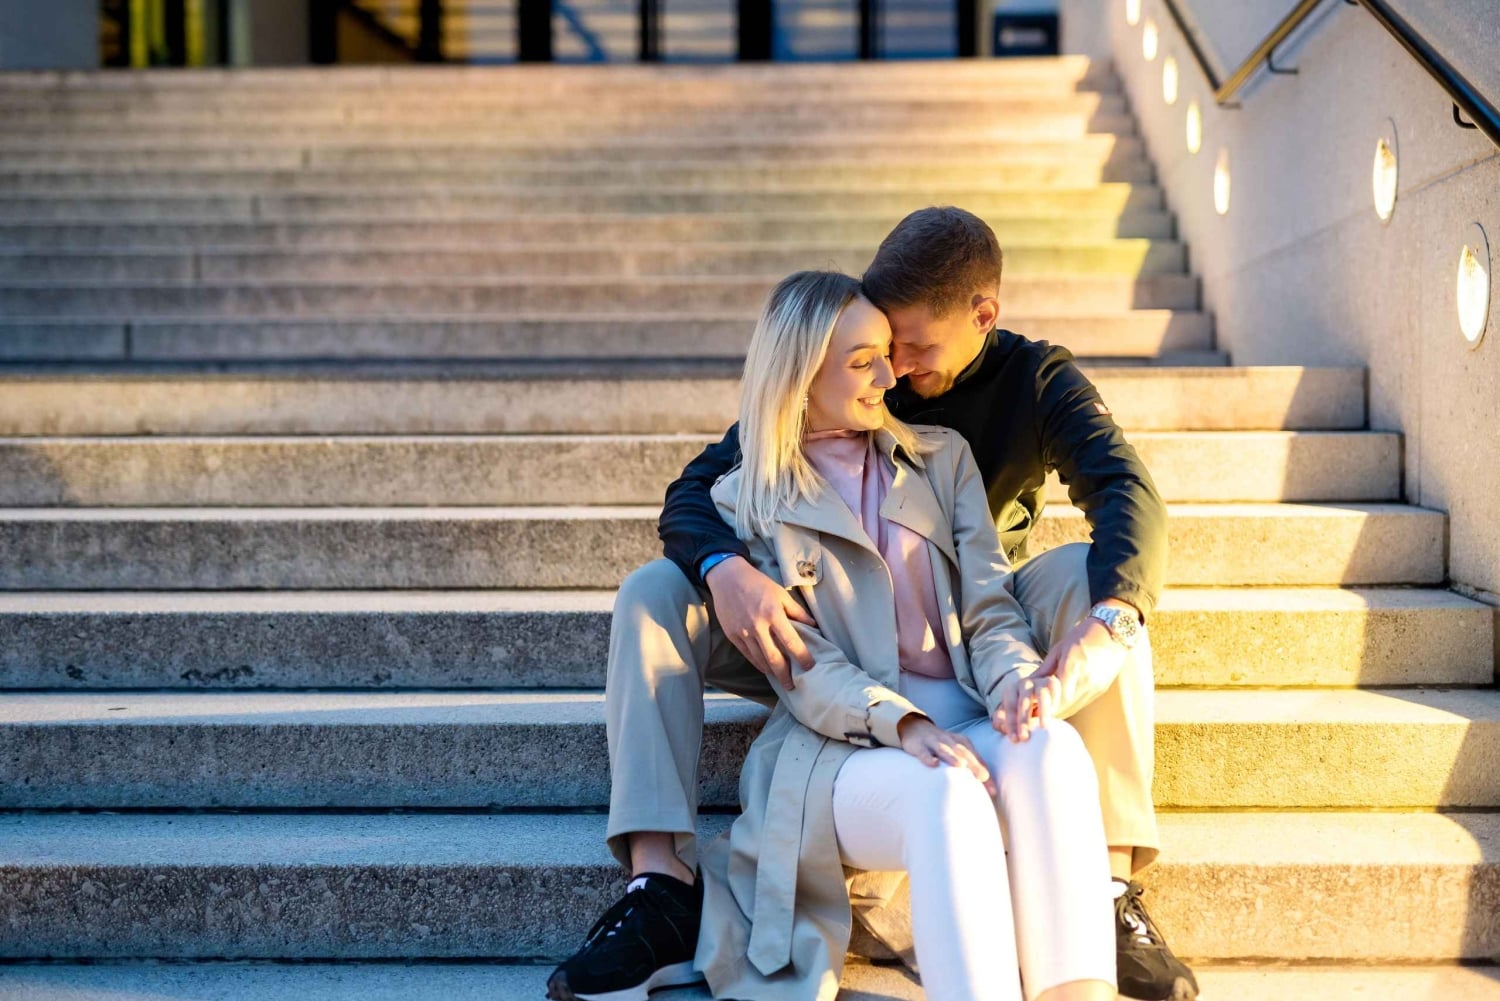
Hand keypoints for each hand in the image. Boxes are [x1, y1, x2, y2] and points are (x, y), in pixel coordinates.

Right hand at [706, 556, 815, 690]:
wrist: (728, 578)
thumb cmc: (758, 584)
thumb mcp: (781, 593)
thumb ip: (797, 611)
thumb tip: (814, 626)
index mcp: (773, 614)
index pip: (792, 642)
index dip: (802, 657)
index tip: (810, 666)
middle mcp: (758, 626)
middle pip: (774, 658)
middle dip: (785, 675)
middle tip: (793, 685)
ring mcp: (743, 632)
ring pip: (760, 660)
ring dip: (771, 672)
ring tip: (781, 679)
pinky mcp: (732, 635)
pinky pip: (747, 655)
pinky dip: (757, 664)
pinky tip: (765, 668)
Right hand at [897, 714, 995, 797]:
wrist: (915, 728)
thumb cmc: (942, 746)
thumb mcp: (958, 753)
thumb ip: (973, 768)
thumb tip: (992, 791)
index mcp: (962, 743)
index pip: (976, 758)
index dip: (985, 772)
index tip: (993, 791)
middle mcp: (949, 741)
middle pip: (963, 753)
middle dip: (973, 764)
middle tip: (983, 777)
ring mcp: (933, 742)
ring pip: (944, 750)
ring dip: (952, 757)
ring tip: (961, 766)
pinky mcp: (918, 746)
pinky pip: (923, 752)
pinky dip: (928, 757)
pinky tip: (933, 764)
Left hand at [991, 670, 1060, 742]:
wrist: (1040, 692)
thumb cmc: (1022, 707)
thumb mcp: (1010, 714)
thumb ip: (1001, 721)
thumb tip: (1002, 728)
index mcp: (1010, 691)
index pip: (1010, 708)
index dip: (1011, 724)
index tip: (1015, 740)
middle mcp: (1023, 684)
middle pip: (1023, 702)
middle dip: (1023, 721)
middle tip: (1024, 738)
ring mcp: (1039, 682)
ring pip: (1042, 695)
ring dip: (1042, 711)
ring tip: (1043, 726)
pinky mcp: (1052, 682)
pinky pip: (1054, 689)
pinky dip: (1055, 700)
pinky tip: (1054, 712)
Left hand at [1029, 614, 1128, 720]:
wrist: (1112, 633)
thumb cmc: (1081, 636)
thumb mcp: (1059, 650)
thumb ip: (1044, 669)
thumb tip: (1028, 683)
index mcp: (1072, 667)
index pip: (1055, 694)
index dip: (1043, 703)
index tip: (1032, 707)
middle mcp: (1085, 680)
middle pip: (1063, 704)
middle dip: (1048, 710)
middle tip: (1035, 714)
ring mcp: (1095, 686)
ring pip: (1073, 706)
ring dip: (1059, 710)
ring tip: (1046, 713)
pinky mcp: (1101, 689)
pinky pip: (1083, 703)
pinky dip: (1071, 706)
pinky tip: (1062, 706)